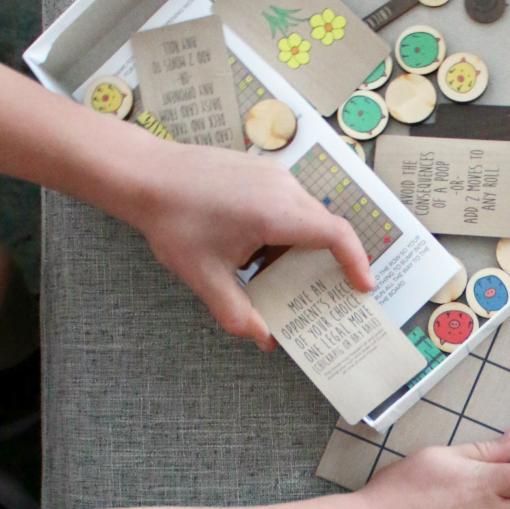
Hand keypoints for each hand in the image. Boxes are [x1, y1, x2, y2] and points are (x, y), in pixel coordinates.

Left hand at [124, 143, 374, 349]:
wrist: (146, 175)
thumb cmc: (174, 222)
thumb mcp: (205, 277)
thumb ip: (236, 312)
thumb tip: (263, 339)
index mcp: (276, 213)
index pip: (336, 235)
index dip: (357, 262)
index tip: (363, 287)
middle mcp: (283, 188)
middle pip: (324, 226)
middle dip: (330, 261)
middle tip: (325, 292)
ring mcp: (272, 174)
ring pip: (305, 214)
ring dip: (303, 245)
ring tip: (286, 275)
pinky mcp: (260, 169)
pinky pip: (288, 201)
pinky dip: (288, 227)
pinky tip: (261, 250)